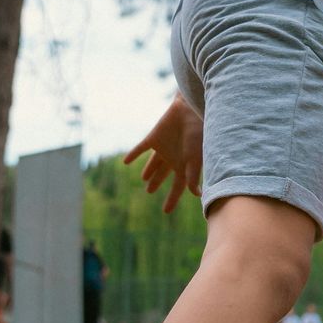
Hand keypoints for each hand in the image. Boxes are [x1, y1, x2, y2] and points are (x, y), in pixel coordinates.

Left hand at [124, 95, 202, 212]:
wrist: (189, 110)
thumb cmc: (197, 135)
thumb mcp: (195, 157)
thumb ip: (194, 175)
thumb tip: (196, 194)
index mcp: (184, 165)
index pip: (178, 187)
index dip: (172, 199)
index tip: (166, 211)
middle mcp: (173, 158)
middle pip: (163, 175)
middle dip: (158, 183)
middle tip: (149, 192)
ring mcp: (163, 148)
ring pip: (153, 163)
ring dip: (149, 171)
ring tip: (144, 179)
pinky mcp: (153, 138)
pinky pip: (141, 148)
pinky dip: (133, 155)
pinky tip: (125, 162)